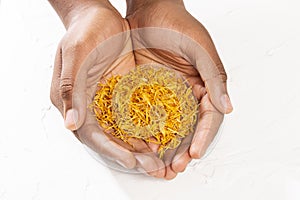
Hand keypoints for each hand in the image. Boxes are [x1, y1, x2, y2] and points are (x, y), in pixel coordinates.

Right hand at [49, 0, 164, 176]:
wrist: (98, 14)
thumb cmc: (85, 30)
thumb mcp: (77, 54)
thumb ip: (72, 89)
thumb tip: (70, 124)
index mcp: (73, 99)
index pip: (90, 133)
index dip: (110, 148)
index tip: (130, 159)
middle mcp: (89, 103)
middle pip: (109, 136)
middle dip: (129, 153)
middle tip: (151, 166)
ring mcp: (106, 98)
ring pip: (123, 129)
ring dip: (140, 144)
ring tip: (159, 157)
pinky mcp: (121, 91)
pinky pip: (133, 114)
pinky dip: (146, 126)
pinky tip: (160, 134)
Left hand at [126, 0, 232, 178]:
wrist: (148, 10)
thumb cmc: (177, 24)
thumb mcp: (199, 48)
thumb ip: (213, 76)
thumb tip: (228, 107)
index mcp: (203, 84)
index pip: (208, 116)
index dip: (204, 136)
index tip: (195, 153)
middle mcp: (186, 92)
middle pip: (188, 127)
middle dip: (184, 149)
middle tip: (176, 167)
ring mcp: (166, 93)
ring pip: (168, 125)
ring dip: (165, 146)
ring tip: (159, 164)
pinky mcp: (146, 90)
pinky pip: (147, 114)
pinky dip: (146, 131)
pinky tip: (142, 144)